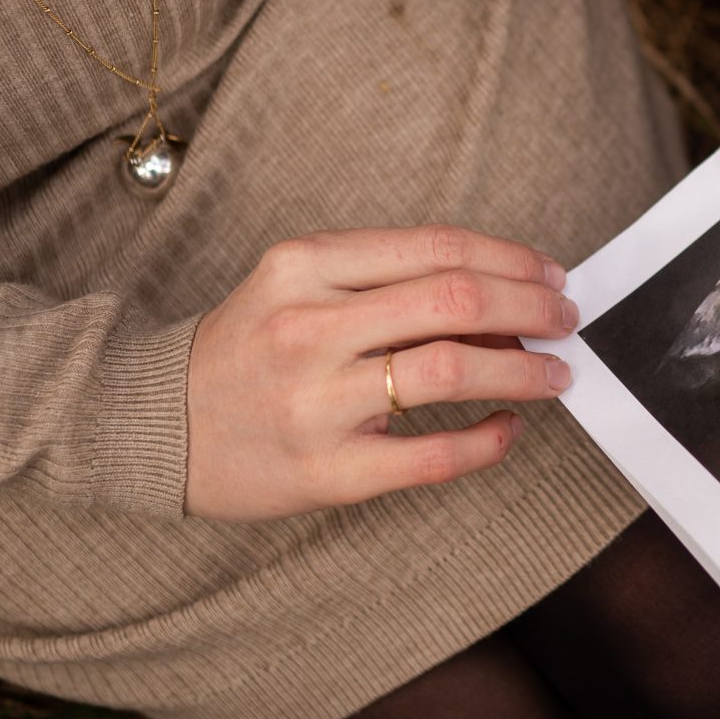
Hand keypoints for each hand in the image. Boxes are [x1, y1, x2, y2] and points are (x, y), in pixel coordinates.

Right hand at [184, 223, 579, 520]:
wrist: (153, 424)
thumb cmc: (247, 346)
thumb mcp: (300, 286)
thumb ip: (387, 281)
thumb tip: (503, 298)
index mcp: (305, 264)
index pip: (438, 247)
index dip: (512, 259)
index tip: (550, 274)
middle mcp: (309, 326)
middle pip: (456, 300)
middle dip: (532, 307)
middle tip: (566, 320)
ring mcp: (316, 402)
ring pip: (452, 370)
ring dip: (524, 370)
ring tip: (553, 375)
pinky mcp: (325, 471)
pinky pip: (432, 456)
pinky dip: (488, 441)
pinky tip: (508, 429)